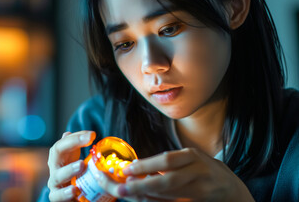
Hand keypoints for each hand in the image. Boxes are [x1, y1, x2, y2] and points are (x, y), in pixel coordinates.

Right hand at [47, 130, 95, 201]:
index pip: (63, 142)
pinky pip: (56, 196)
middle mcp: (54, 166)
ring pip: (57, 176)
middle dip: (70, 146)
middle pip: (56, 153)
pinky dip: (64, 194)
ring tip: (81, 165)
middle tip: (86, 140)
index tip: (92, 135)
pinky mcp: (56, 196)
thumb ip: (82, 145)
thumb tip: (89, 134)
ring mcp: (54, 182)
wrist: (72, 195)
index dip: (75, 138)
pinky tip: (74, 190)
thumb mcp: (79, 157)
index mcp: (59, 155)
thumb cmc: (75, 172)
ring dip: (69, 170)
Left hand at [110, 148, 253, 201]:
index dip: (145, 166)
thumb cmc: (202, 170)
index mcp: (193, 156)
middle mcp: (199, 172)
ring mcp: (202, 191)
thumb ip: (166, 163)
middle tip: (122, 189)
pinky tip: (147, 200)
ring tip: (131, 194)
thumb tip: (135, 168)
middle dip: (143, 186)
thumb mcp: (189, 159)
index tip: (126, 170)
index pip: (167, 160)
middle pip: (168, 181)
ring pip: (172, 197)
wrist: (231, 188)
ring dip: (149, 196)